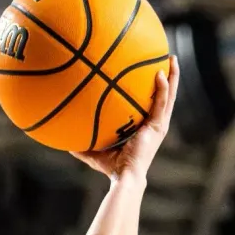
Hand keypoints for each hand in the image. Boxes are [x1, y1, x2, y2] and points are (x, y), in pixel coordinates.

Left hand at [71, 55, 178, 180]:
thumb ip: (82, 143)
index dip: (154, 88)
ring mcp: (159, 125)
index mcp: (145, 127)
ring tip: (171, 58)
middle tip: (168, 58)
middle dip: (168, 76)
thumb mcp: (94, 151)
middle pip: (165, 95)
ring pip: (169, 96)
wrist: (125, 177)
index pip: (152, 103)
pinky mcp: (158, 127)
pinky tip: (159, 73)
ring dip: (172, 76)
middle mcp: (155, 124)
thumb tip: (62, 139)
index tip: (150, 71)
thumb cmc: (112, 168)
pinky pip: (162, 103)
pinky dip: (162, 88)